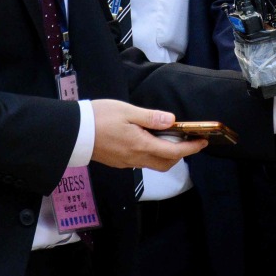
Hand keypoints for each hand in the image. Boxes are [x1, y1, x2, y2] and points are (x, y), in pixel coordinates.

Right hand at [89, 99, 207, 170]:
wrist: (72, 133)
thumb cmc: (99, 117)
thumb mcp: (127, 111)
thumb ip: (151, 118)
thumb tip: (172, 120)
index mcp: (140, 145)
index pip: (173, 152)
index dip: (191, 148)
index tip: (203, 142)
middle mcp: (135, 158)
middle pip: (166, 163)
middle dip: (181, 154)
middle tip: (189, 139)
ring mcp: (126, 162)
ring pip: (154, 163)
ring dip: (167, 154)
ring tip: (172, 138)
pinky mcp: (118, 161)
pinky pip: (142, 161)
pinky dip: (153, 153)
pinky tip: (152, 140)